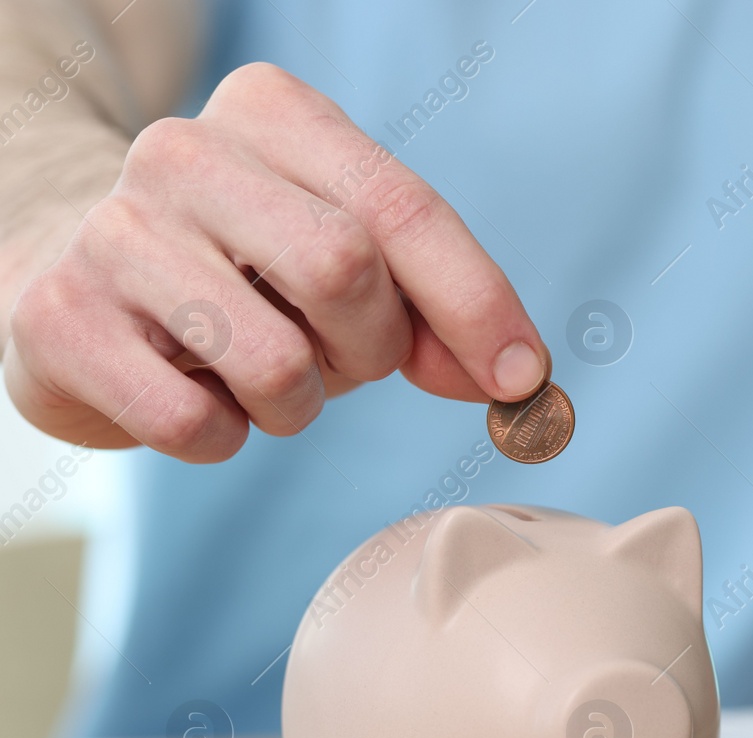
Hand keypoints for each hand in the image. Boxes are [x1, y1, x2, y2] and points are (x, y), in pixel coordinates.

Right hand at [4, 63, 548, 461]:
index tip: (523, 376)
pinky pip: (196, 422)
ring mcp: (112, 233)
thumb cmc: (240, 272)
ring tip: (260, 377)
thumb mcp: (345, 267)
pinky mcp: (58, 319)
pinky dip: (222, 437)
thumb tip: (516, 379)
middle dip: (371, 348)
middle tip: (344, 361)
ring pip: (276, 361)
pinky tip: (197, 396)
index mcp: (272, 115)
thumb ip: (433, 312)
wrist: (64, 271)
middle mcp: (183, 152)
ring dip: (297, 406)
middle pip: (342, 269)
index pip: (402, 209)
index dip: (476, 302)